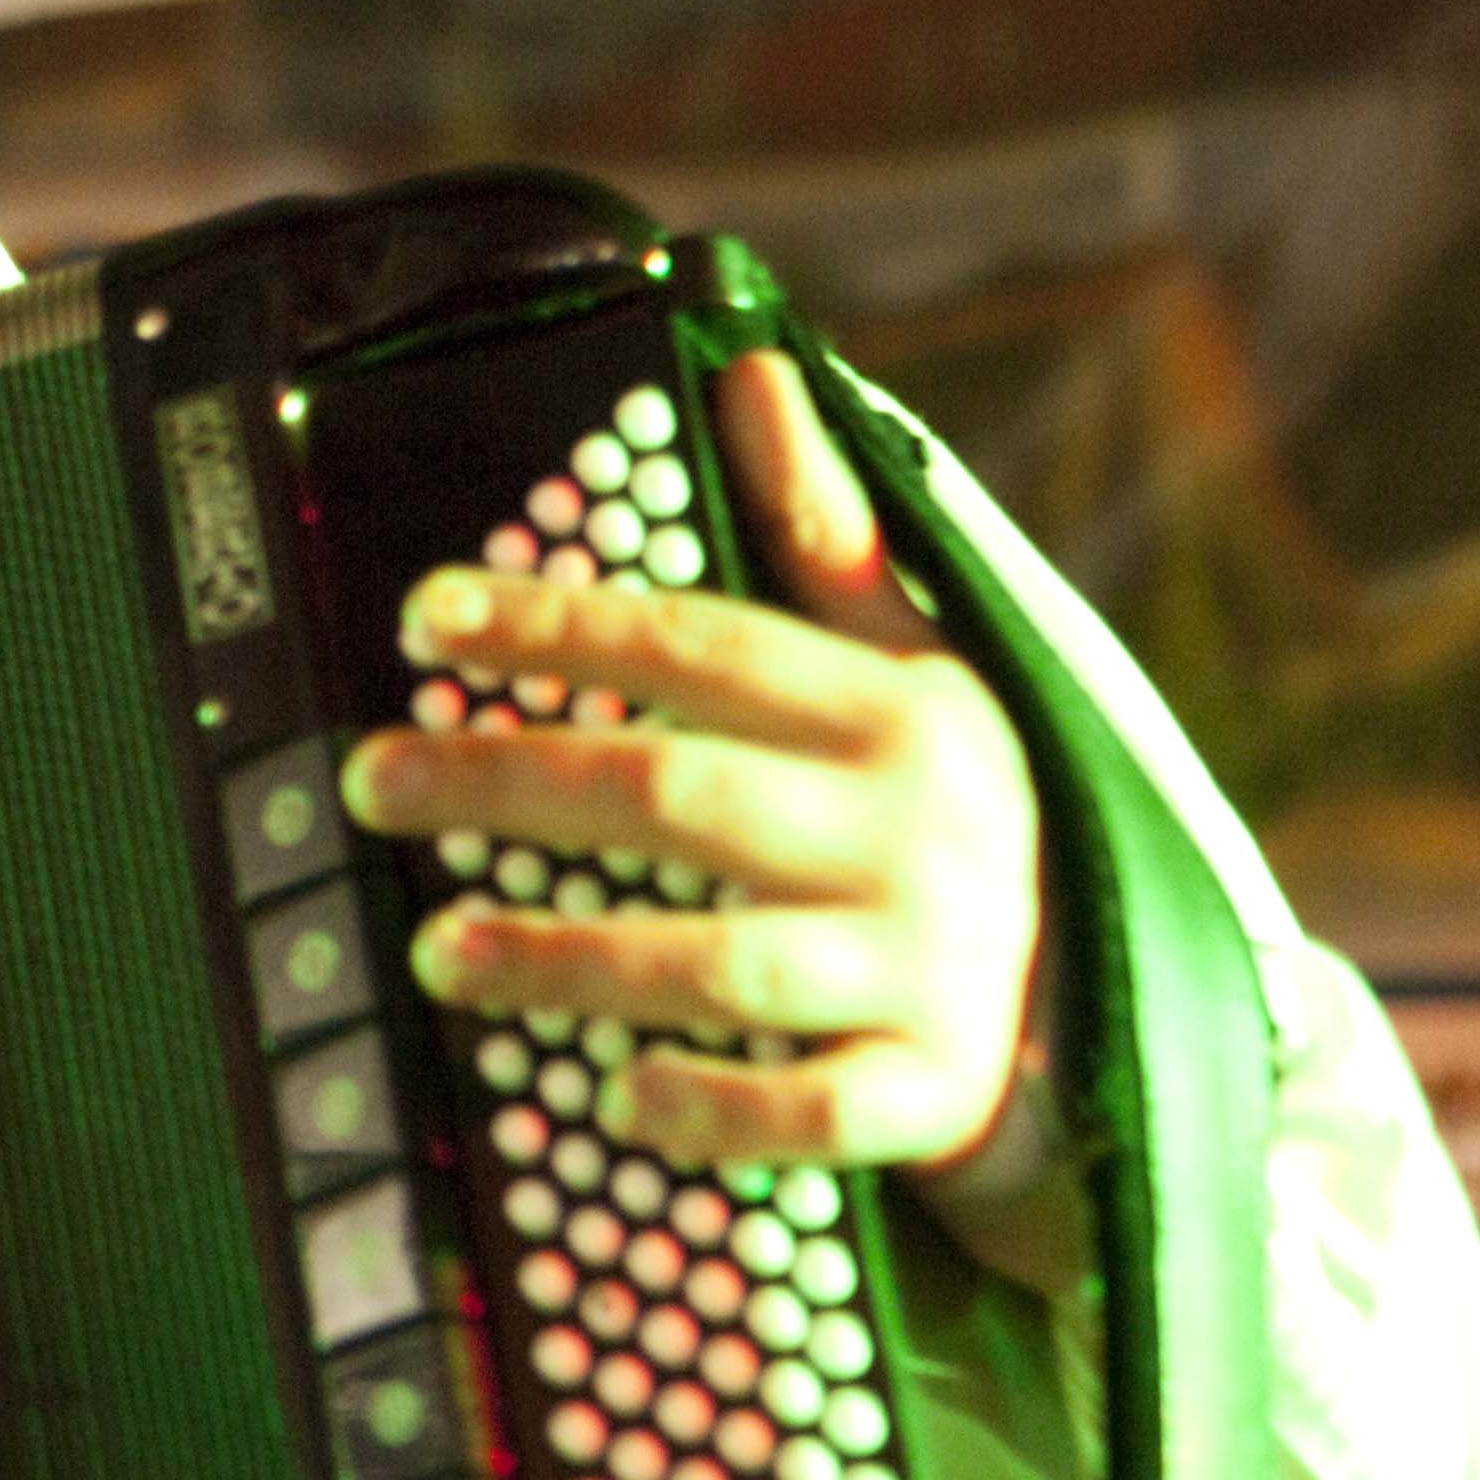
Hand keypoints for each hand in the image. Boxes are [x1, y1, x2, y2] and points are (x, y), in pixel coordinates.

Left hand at [340, 348, 1065, 1244]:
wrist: (1107, 999)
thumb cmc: (958, 810)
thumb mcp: (916, 662)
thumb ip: (822, 530)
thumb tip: (753, 366)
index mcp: (898, 710)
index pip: (700, 645)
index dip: (556, 626)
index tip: (424, 616)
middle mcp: (915, 830)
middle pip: (677, 795)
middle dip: (510, 783)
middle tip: (371, 784)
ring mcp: (931, 968)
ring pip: (725, 964)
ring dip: (570, 961)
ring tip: (438, 950)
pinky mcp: (937, 1093)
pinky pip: (814, 1113)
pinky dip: (716, 1108)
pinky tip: (616, 1099)